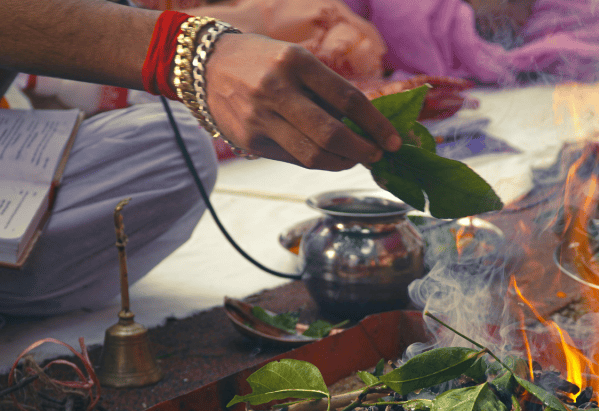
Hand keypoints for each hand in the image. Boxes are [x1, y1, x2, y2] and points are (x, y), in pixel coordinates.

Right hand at [202, 33, 401, 169]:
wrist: (205, 66)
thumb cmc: (263, 61)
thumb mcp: (296, 59)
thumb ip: (326, 90)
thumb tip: (366, 125)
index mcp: (296, 62)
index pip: (348, 99)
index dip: (376, 125)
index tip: (393, 140)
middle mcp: (277, 89)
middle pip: (332, 134)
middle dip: (363, 151)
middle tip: (376, 154)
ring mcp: (260, 118)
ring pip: (313, 155)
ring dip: (342, 162)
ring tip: (354, 158)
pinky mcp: (249, 140)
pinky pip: (293, 159)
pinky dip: (317, 161)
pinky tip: (327, 156)